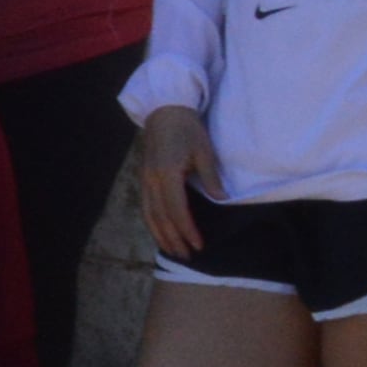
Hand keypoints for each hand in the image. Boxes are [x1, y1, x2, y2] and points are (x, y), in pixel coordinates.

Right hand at [134, 104, 212, 260]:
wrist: (164, 110)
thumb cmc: (187, 128)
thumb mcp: (204, 151)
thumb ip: (211, 177)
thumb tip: (222, 200)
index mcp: (167, 174)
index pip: (177, 210)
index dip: (187, 230)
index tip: (199, 244)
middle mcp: (152, 180)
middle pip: (161, 217)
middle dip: (174, 239)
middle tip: (188, 256)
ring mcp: (145, 180)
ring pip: (150, 214)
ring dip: (161, 235)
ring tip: (173, 251)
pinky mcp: (144, 178)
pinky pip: (146, 207)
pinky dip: (153, 223)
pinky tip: (161, 232)